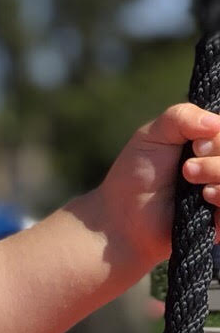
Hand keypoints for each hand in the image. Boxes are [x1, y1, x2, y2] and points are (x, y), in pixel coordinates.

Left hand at [93, 103, 219, 271]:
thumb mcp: (153, 134)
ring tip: (190, 179)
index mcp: (209, 143)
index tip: (196, 144)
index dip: (218, 139)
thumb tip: (215, 122)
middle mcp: (218, 165)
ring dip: (218, 173)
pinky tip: (206, 196)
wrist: (122, 216)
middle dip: (215, 156)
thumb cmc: (136, 173)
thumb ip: (182, 117)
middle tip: (187, 168)